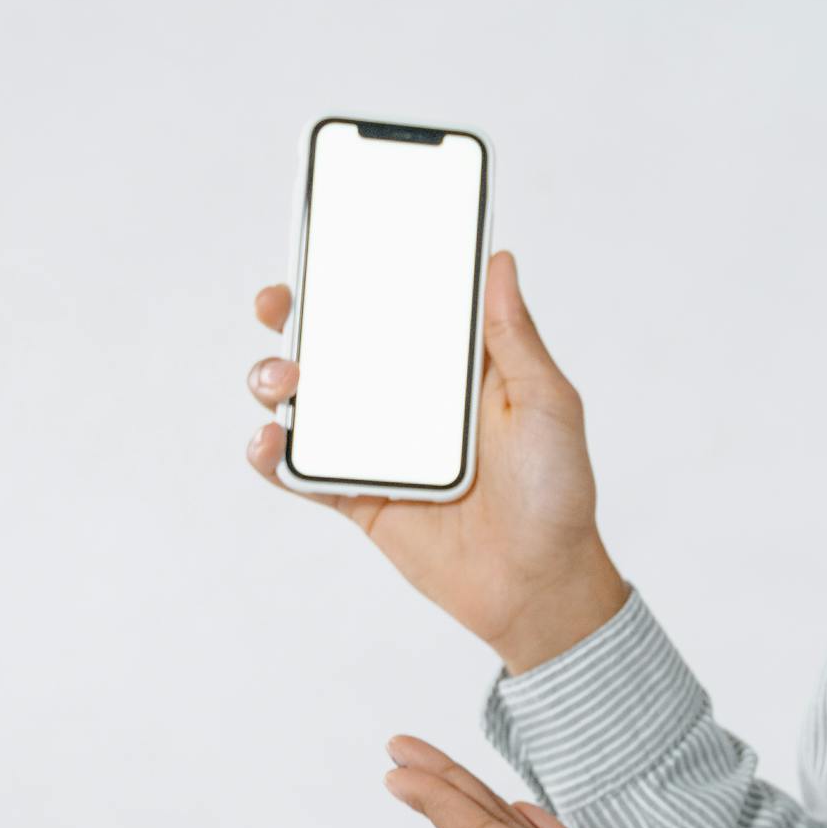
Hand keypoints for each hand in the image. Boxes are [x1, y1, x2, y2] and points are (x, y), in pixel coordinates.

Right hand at [245, 249, 630, 672]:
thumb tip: (497, 260)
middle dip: (294, 317)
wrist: (539, 584)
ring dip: (275, 379)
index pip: (396, 308)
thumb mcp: (546, 403)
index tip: (326, 244)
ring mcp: (376, 449)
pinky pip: (300, 472)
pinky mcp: (357, 497)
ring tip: (285, 380)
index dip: (357, 275)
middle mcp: (407, 401)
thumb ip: (514, 336)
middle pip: (334, 346)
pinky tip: (270, 440)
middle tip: (278, 303)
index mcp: (451, 368)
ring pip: (306, 402)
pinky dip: (271, 455)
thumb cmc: (556, 491)